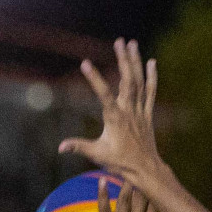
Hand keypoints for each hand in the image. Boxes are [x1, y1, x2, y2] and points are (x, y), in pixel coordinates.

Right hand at [59, 39, 165, 184]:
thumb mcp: (97, 155)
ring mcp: (140, 111)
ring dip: (135, 62)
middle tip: (119, 41)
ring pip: (139, 82)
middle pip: (127, 81)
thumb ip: (78, 146)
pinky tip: (151, 62)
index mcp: (115, 119)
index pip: (103, 95)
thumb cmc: (120, 163)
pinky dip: (152, 77)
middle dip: (123, 60)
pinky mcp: (148, 115)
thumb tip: (60, 147)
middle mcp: (129, 111)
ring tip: (132, 43)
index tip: (85, 63)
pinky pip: (150, 92)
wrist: (145, 170)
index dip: (95, 79)